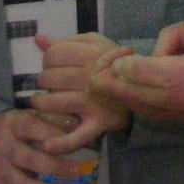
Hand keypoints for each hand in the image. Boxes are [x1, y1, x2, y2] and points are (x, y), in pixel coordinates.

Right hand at [0, 109, 84, 183]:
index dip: (56, 136)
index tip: (78, 143)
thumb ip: (52, 123)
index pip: (35, 128)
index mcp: (15, 125)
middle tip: (78, 171)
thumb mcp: (30, 115)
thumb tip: (81, 132)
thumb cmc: (15, 127)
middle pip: (29, 159)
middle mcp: (4, 147)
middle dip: (55, 167)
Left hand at [32, 33, 130, 154]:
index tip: (54, 65)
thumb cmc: (113, 61)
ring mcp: (94, 102)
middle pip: (49, 78)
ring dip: (41, 103)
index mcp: (89, 54)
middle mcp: (90, 77)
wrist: (144, 84)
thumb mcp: (94, 43)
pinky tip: (47, 145)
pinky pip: (78, 137)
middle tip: (51, 84)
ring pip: (54, 102)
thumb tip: (38, 38)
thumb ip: (66, 41)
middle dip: (45, 80)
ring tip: (41, 103)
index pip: (52, 55)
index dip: (48, 60)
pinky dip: (61, 144)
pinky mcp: (99, 124)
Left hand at [89, 44, 183, 135]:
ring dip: (133, 65)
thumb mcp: (170, 71)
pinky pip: (143, 85)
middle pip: (111, 83)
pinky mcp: (166, 102)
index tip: (128, 50)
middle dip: (117, 63)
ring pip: (127, 84)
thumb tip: (117, 65)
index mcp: (136, 95)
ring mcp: (152, 104)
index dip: (107, 61)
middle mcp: (140, 103)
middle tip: (134, 51)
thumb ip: (140, 69)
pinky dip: (145, 72)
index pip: (100, 81)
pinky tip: (162, 64)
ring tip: (150, 55)